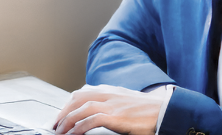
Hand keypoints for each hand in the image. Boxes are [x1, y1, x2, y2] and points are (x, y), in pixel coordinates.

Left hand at [51, 84, 168, 134]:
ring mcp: (112, 104)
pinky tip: (73, 134)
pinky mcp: (116, 116)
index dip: (68, 105)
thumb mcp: (126, 102)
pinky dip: (79, 127)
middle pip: (77, 98)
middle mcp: (108, 94)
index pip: (82, 93)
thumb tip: (97, 115)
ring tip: (59, 131)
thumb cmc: (148, 110)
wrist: (167, 111)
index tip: (60, 116)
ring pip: (81, 108)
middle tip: (55, 125)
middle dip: (63, 112)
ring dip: (67, 120)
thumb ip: (111, 105)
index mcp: (110, 90)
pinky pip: (91, 120)